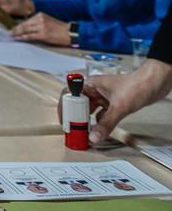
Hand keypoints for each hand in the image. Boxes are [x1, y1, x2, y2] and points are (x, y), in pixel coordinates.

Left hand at [10, 12, 70, 45]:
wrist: (70, 32)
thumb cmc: (60, 28)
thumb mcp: (47, 21)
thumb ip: (37, 22)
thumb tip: (26, 27)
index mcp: (40, 15)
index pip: (26, 20)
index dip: (18, 24)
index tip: (12, 26)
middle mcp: (40, 19)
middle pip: (24, 24)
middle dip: (15, 28)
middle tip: (9, 32)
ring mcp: (41, 27)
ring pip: (25, 30)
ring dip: (17, 33)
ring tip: (12, 35)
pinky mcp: (43, 34)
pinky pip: (30, 36)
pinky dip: (23, 37)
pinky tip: (18, 38)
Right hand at [55, 59, 171, 143]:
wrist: (156, 83)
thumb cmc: (138, 85)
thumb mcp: (120, 107)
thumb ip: (107, 123)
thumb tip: (94, 136)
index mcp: (91, 84)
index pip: (70, 94)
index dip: (64, 107)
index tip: (64, 121)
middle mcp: (95, 90)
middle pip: (78, 104)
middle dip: (74, 117)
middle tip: (72, 130)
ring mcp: (103, 97)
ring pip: (89, 110)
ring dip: (86, 121)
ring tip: (83, 132)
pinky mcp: (112, 103)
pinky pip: (100, 114)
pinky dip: (98, 122)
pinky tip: (97, 130)